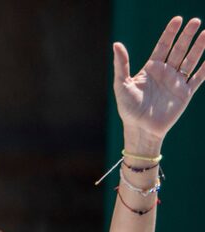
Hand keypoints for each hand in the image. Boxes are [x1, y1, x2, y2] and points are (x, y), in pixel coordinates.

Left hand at [113, 16, 202, 142]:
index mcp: (151, 69)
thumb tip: (117, 44)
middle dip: (187, 36)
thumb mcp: (121, 85)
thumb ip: (121, 64)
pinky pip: (198, 77)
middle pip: (179, 49)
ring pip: (191, 60)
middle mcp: (166, 73)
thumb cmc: (128, 108)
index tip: (178, 19)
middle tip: (195, 21)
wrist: (141, 129)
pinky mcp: (185, 93)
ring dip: (199, 47)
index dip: (170, 33)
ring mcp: (176, 82)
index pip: (163, 46)